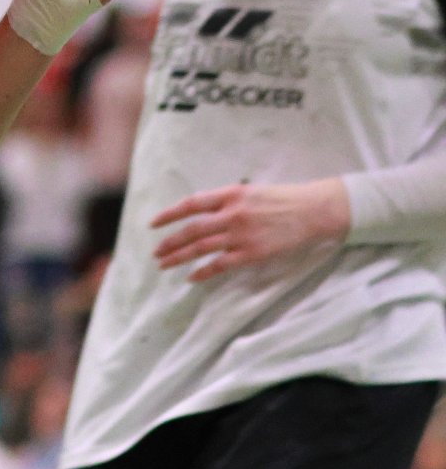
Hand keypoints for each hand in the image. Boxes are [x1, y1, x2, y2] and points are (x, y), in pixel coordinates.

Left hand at [151, 178, 349, 281]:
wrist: (315, 210)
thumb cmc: (284, 199)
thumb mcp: (251, 191)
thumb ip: (226, 200)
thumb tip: (203, 211)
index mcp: (230, 194)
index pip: (191, 204)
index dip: (169, 214)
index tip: (153, 223)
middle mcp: (232, 214)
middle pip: (192, 229)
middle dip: (170, 242)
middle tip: (155, 252)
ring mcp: (241, 234)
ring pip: (202, 247)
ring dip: (179, 257)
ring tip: (164, 264)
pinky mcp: (253, 253)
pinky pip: (221, 264)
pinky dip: (203, 271)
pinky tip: (191, 277)